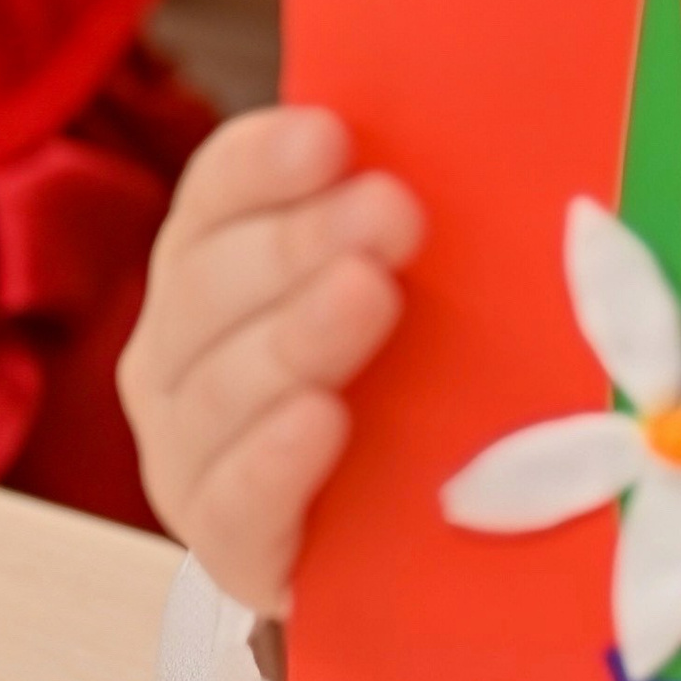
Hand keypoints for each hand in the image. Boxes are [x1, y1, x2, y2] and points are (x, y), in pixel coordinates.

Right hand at [117, 107, 422, 614]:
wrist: (389, 538)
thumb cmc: (410, 376)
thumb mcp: (417, 285)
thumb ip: (417, 220)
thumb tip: (504, 134)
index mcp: (211, 262)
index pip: (217, 193)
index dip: (265, 162)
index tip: (332, 136)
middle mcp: (177, 352)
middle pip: (212, 283)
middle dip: (299, 242)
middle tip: (394, 212)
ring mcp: (188, 452)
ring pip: (217, 389)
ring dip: (294, 336)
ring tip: (369, 295)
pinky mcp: (228, 546)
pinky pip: (234, 502)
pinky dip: (274, 459)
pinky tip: (322, 419)